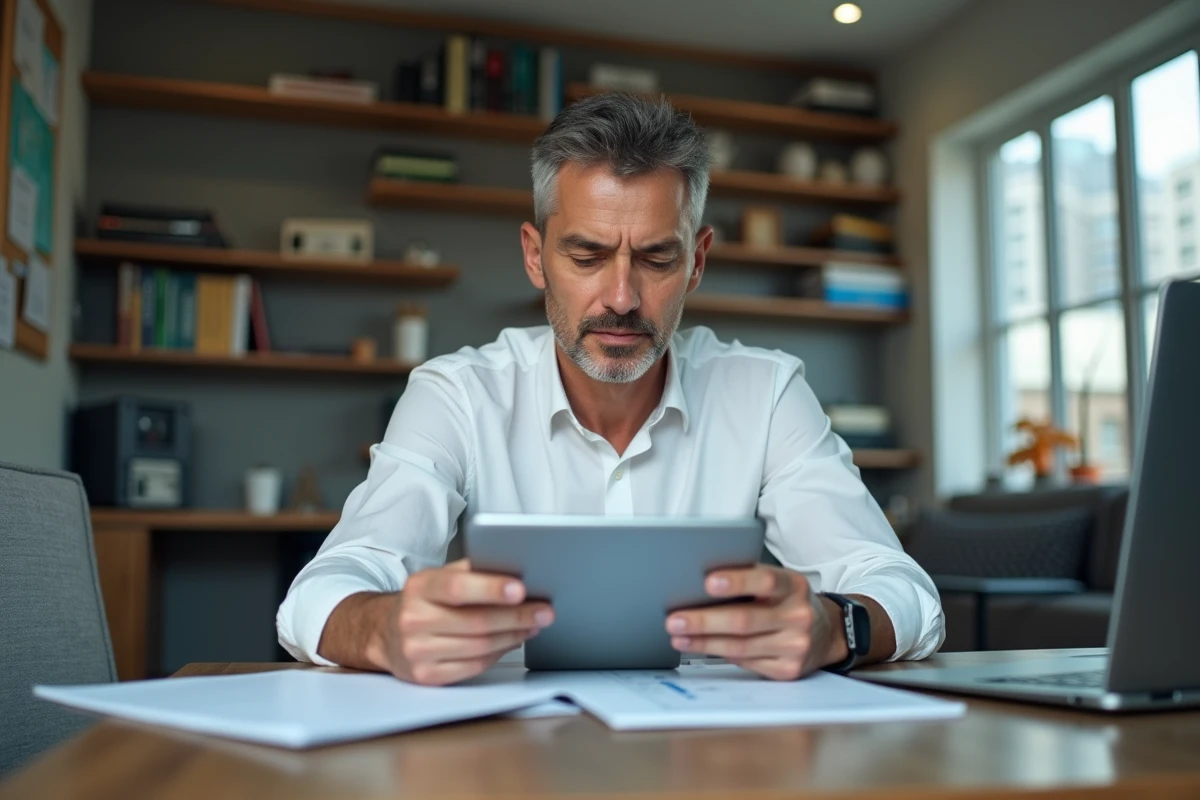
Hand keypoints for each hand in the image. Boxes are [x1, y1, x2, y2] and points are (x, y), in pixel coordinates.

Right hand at [320, 559, 553, 685]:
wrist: (383, 633)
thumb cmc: (423, 601)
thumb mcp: (437, 577)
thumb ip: (471, 571)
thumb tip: (516, 570)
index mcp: (419, 588)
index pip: (459, 587)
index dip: (492, 589)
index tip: (521, 589)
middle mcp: (413, 620)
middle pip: (476, 622)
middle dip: (517, 617)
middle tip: (545, 611)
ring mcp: (418, 651)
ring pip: (480, 646)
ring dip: (514, 636)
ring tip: (534, 625)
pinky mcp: (426, 676)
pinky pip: (474, 666)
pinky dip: (499, 653)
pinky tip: (512, 641)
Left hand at [664, 565, 846, 680]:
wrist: (826, 632)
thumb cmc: (787, 601)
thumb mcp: (778, 582)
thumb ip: (748, 579)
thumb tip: (698, 584)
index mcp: (794, 586)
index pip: (765, 580)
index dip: (737, 581)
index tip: (708, 582)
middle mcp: (798, 617)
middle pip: (744, 620)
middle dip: (704, 621)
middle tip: (674, 619)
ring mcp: (795, 646)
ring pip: (740, 646)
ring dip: (703, 642)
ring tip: (678, 636)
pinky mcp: (787, 670)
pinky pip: (746, 662)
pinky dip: (719, 654)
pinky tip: (699, 648)